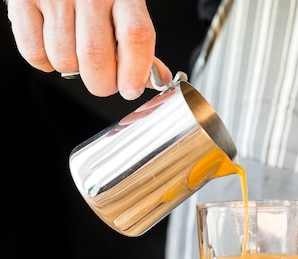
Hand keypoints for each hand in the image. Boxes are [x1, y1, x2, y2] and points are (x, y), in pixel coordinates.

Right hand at [7, 0, 171, 99]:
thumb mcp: (126, 5)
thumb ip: (136, 41)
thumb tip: (152, 79)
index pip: (135, 36)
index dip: (134, 71)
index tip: (130, 89)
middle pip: (95, 56)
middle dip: (102, 83)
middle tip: (104, 81)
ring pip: (64, 60)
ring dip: (73, 71)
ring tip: (77, 54)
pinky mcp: (24, 0)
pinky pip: (33, 52)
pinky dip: (45, 63)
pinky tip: (54, 48)